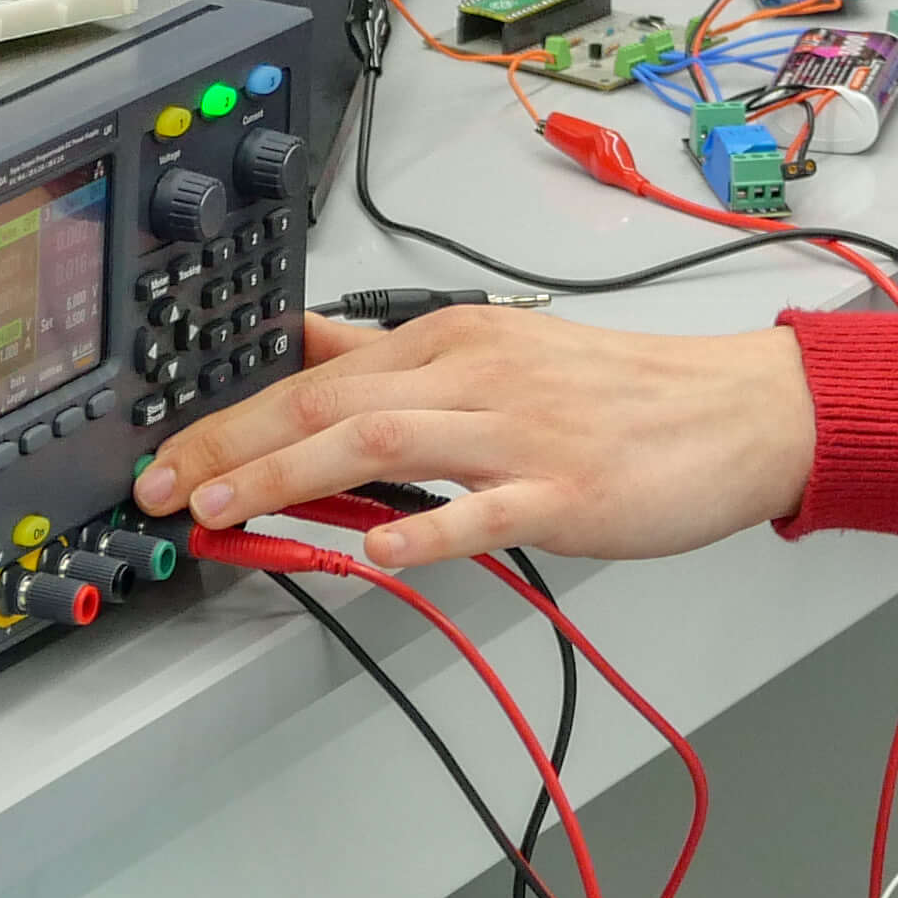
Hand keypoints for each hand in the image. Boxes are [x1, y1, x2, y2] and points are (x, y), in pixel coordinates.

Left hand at [133, 310, 815, 570]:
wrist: (735, 411)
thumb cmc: (620, 393)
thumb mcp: (496, 351)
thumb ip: (400, 360)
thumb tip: (306, 349)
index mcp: (455, 342)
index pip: (317, 374)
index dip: (232, 415)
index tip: (169, 451)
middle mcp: (476, 375)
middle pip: (329, 402)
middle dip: (233, 445)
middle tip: (162, 488)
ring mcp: (519, 433)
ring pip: (383, 442)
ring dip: (291, 476)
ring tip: (224, 510)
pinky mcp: (565, 488)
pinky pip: (484, 511)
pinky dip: (426, 532)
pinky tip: (378, 555)